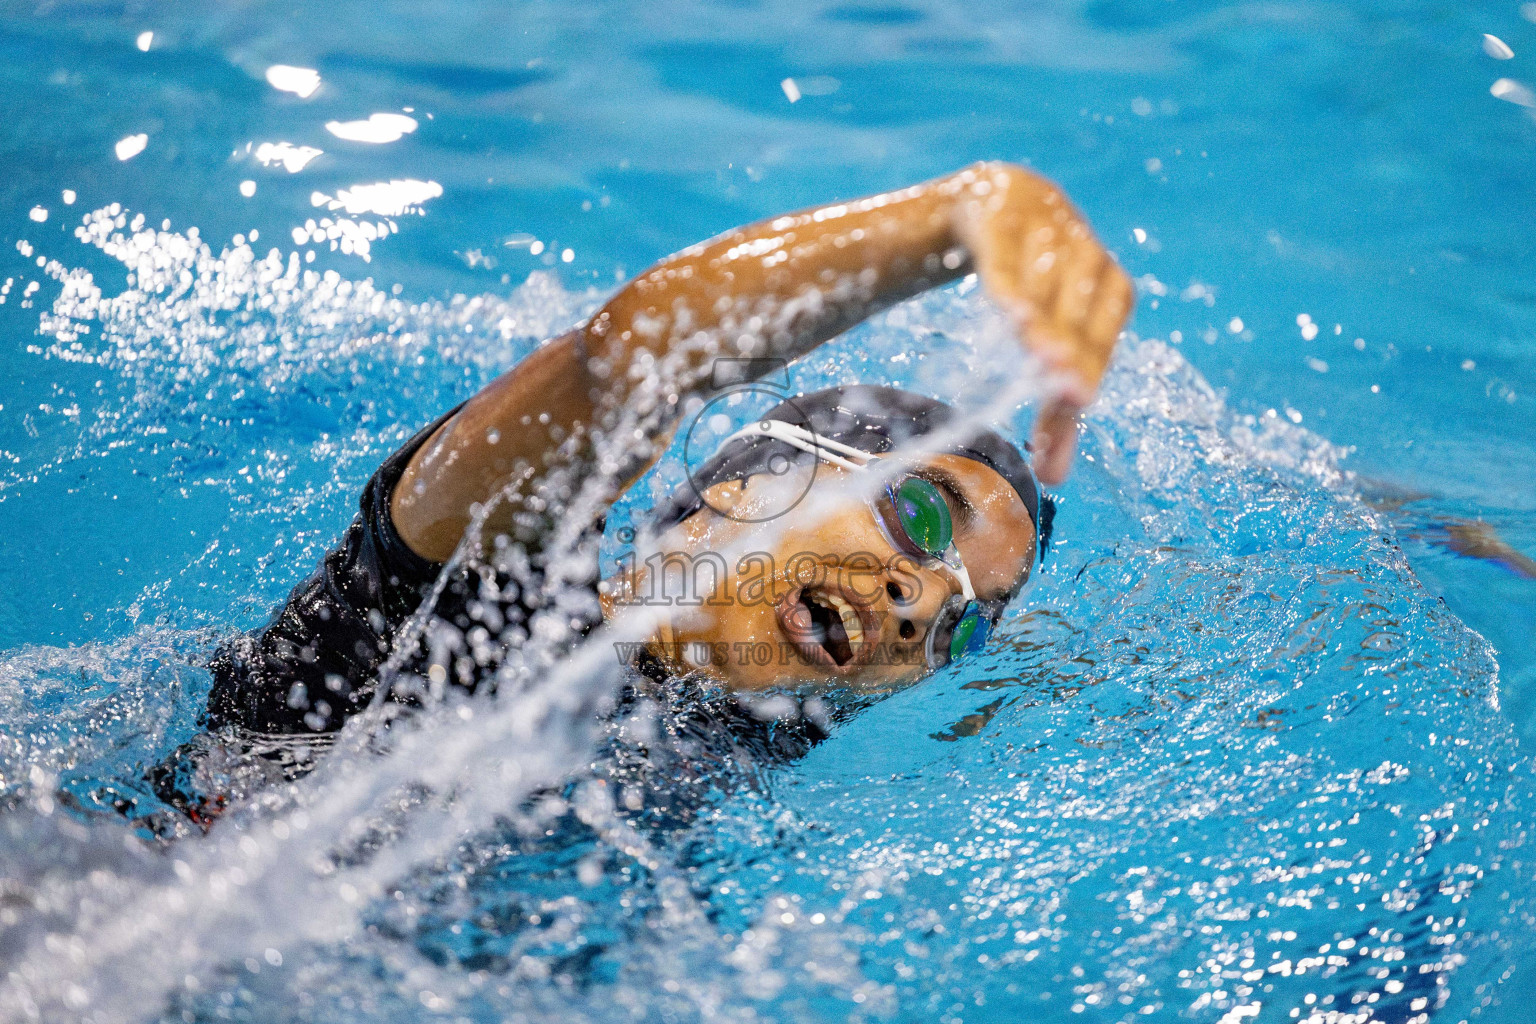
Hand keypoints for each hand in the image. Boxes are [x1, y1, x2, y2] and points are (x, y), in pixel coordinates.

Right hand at [952, 163, 1134, 485]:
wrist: (1002, 203)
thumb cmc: (1038, 291)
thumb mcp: (1050, 348)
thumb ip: (1055, 411)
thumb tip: (1056, 481)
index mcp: (1113, 295)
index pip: (1101, 345)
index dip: (1089, 374)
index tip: (1076, 407)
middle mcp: (1090, 262)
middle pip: (1081, 318)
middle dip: (1074, 355)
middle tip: (1070, 395)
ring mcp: (1049, 237)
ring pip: (1050, 288)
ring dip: (1046, 323)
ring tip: (1042, 359)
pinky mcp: (1006, 222)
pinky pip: (1010, 260)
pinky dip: (1012, 287)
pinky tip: (1011, 314)